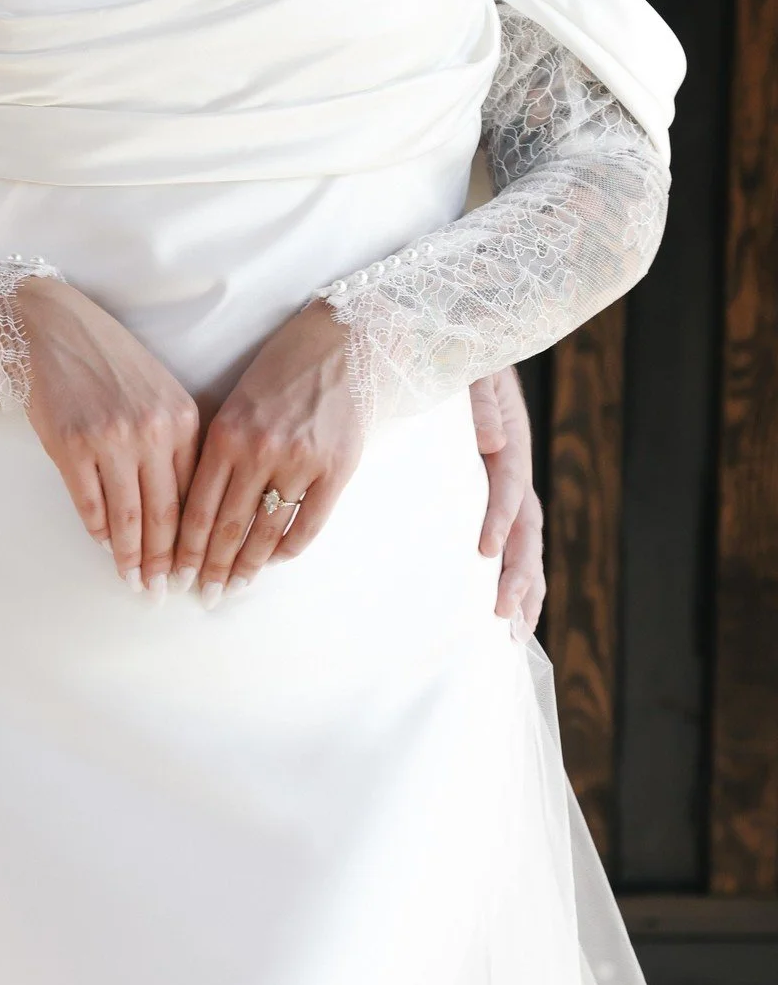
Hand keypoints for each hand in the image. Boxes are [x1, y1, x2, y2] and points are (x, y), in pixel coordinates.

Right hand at [16, 276, 199, 593]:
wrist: (56, 329)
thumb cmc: (110, 362)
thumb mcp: (159, 394)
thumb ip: (173, 445)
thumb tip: (172, 510)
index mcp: (184, 419)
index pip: (194, 494)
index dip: (194, 538)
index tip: (193, 567)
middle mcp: (154, 432)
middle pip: (166, 514)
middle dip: (166, 562)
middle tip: (164, 592)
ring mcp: (111, 441)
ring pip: (128, 517)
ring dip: (132, 558)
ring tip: (135, 584)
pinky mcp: (72, 447)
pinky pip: (89, 504)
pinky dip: (97, 532)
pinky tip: (104, 548)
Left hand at [174, 300, 362, 604]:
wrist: (338, 344)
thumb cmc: (278, 373)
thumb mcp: (233, 406)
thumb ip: (216, 454)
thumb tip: (195, 511)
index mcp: (226, 435)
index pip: (195, 508)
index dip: (184, 548)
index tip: (174, 572)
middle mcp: (260, 452)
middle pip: (227, 527)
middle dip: (210, 567)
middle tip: (202, 594)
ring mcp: (300, 462)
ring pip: (266, 532)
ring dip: (248, 566)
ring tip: (234, 586)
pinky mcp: (337, 469)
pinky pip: (309, 524)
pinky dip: (289, 548)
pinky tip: (275, 560)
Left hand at [470, 368, 544, 630]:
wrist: (458, 352)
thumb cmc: (457, 362)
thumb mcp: (469, 371)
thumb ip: (479, 400)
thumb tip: (492, 441)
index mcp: (508, 443)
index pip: (509, 485)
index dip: (500, 517)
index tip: (486, 551)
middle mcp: (513, 471)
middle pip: (526, 529)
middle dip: (520, 574)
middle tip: (505, 616)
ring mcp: (505, 488)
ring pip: (524, 545)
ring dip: (524, 588)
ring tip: (515, 632)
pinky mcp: (490, 497)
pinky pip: (508, 542)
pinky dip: (512, 577)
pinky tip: (508, 614)